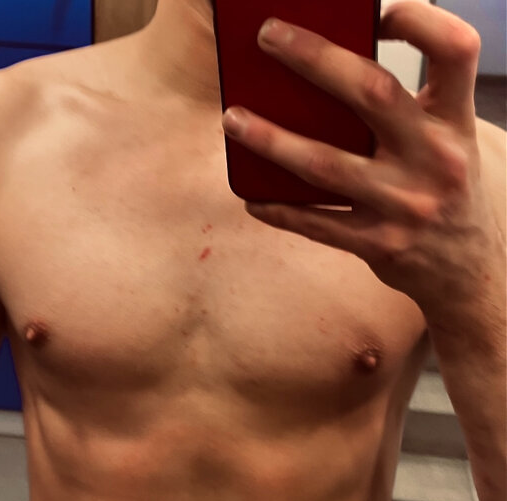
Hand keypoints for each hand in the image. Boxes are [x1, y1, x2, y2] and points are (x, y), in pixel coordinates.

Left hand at [221, 1, 503, 314]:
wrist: (470, 272)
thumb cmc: (450, 196)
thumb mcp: (448, 146)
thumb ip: (409, 114)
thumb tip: (333, 79)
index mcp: (456, 124)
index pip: (456, 50)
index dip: (420, 19)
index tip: (377, 14)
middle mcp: (436, 160)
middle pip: (373, 92)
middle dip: (314, 57)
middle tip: (267, 35)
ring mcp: (405, 206)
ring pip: (326, 165)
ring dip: (272, 140)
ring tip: (233, 120)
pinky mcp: (379, 245)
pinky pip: (317, 224)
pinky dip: (279, 209)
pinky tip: (252, 198)